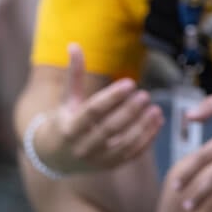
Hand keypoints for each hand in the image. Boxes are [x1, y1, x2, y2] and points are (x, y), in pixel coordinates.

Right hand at [37, 43, 163, 174]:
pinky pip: (132, 154)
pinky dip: (147, 138)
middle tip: (146, 95)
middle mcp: (82, 146)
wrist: (54, 157)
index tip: (130, 82)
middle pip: (110, 128)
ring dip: (142, 126)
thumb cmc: (64, 120)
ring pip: (123, 144)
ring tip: (156, 108)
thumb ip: (74, 74)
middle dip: (130, 111)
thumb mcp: (66, 98)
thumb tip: (74, 44)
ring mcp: (97, 160)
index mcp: (69, 128)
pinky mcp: (110, 166)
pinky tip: (158, 121)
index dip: (112, 97)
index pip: (93, 111)